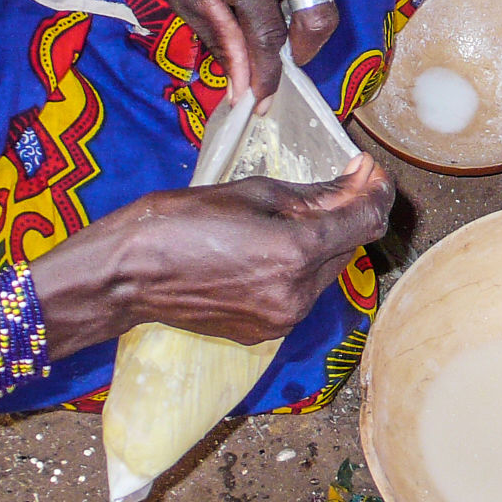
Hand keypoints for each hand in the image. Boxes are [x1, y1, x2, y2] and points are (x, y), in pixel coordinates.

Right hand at [104, 155, 393, 343]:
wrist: (126, 275)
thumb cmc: (179, 221)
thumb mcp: (254, 192)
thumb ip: (316, 194)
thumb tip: (359, 181)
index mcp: (296, 253)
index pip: (367, 220)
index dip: (375, 190)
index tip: (366, 169)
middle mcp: (298, 294)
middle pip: (350, 247)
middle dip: (346, 214)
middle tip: (331, 183)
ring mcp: (282, 319)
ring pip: (326, 271)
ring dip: (321, 243)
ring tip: (285, 219)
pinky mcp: (266, 332)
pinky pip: (300, 293)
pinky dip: (297, 268)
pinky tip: (266, 250)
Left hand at [115, 0, 334, 98]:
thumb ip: (217, 32)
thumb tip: (240, 80)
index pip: (268, 33)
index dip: (266, 74)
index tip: (260, 102)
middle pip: (317, 17)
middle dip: (303, 54)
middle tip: (276, 69)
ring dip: (304, 30)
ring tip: (273, 40)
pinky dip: (302, 2)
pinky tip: (275, 6)